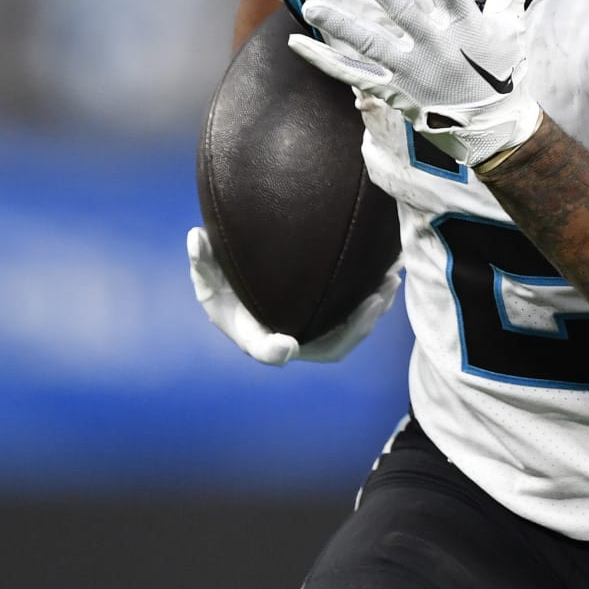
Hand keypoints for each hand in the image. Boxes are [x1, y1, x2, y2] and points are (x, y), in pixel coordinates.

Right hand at [186, 227, 400, 363]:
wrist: (249, 294)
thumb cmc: (227, 288)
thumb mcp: (209, 276)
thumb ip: (203, 260)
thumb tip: (195, 236)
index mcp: (256, 336)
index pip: (263, 350)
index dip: (273, 352)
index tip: (284, 346)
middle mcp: (290, 343)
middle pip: (328, 347)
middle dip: (356, 327)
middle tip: (376, 299)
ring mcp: (314, 335)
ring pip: (350, 333)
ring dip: (374, 311)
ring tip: (393, 280)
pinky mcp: (332, 323)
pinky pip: (358, 317)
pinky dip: (377, 298)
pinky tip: (392, 271)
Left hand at [289, 0, 543, 166]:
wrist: (493, 131)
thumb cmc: (502, 69)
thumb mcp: (512, 22)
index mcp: (466, 28)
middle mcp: (436, 49)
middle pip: (404, 13)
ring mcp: (411, 73)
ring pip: (370, 46)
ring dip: (340, 25)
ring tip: (312, 6)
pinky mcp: (393, 92)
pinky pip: (352, 75)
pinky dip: (322, 61)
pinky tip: (296, 43)